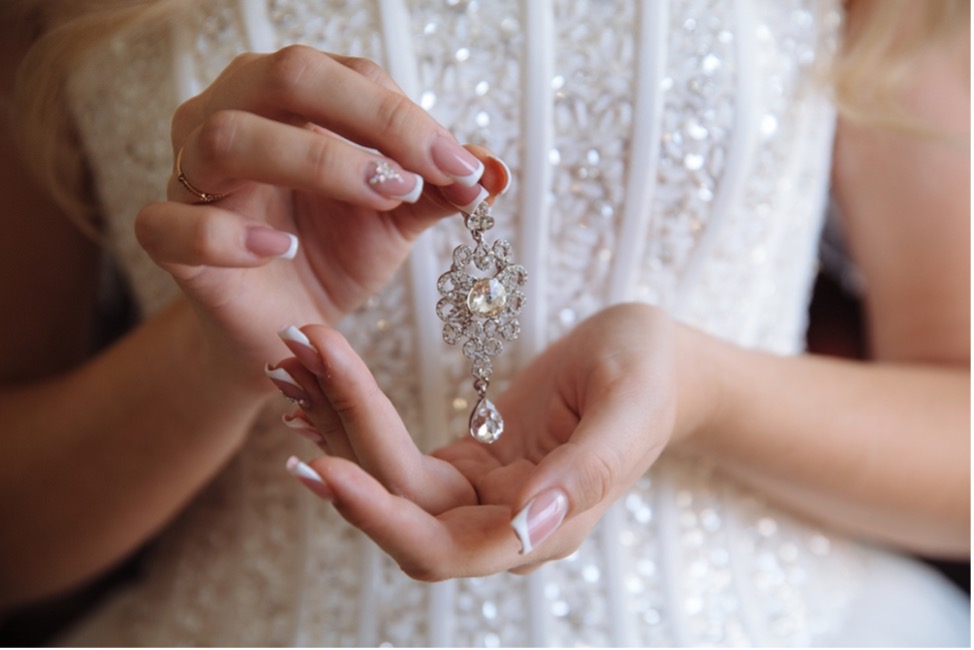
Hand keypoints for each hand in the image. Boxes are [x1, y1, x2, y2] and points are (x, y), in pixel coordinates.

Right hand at [134, 46, 506, 387]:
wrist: (287, 328)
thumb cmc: (333, 254)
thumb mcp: (395, 218)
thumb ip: (438, 190)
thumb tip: (494, 170)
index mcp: (288, 99)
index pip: (349, 75)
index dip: (409, 115)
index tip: (460, 165)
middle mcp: (232, 116)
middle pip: (286, 77)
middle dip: (370, 119)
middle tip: (421, 172)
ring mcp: (191, 177)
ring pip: (229, 137)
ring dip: (315, 161)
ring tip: (378, 198)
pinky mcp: (168, 241)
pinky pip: (171, 225)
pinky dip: (228, 236)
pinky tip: (284, 249)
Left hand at [274, 303, 689, 578]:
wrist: (654, 358)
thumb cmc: (651, 374)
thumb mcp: (628, 406)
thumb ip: (588, 471)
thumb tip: (531, 527)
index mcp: (544, 525)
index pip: (444, 546)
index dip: (382, 515)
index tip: (326, 467)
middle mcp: (503, 523)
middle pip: (401, 512)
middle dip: (343, 452)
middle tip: (291, 380)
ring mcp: (481, 497)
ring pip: (390, 483)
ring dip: (340, 428)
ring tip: (295, 364)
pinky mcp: (466, 466)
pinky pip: (398, 456)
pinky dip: (359, 421)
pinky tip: (321, 388)